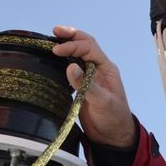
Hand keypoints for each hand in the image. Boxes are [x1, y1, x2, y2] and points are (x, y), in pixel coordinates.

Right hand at [52, 25, 135, 147]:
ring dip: (67, 46)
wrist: (112, 135)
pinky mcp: (81, 86)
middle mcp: (98, 69)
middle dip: (71, 36)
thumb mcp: (102, 101)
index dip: (73, 46)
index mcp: (106, 68)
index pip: (89, 49)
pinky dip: (62, 62)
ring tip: (51, 41)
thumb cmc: (113, 117)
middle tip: (55, 30)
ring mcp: (90, 77)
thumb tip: (70, 66)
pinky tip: (52, 61)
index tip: (56, 51)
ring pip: (78, 55)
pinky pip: (71, 69)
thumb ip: (86, 84)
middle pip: (85, 45)